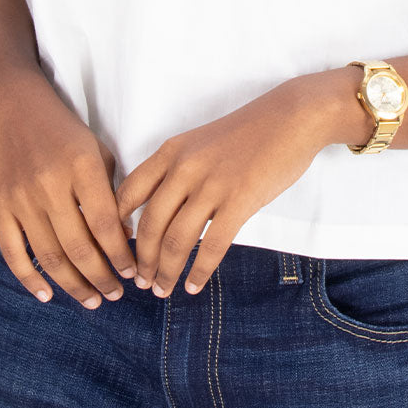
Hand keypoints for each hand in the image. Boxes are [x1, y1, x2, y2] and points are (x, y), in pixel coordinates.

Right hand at [0, 73, 137, 308]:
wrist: (14, 107)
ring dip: (73, 285)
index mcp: (81, 167)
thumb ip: (112, 191)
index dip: (121, 256)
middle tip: (115, 295)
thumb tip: (123, 238)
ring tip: (92, 300)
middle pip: (79, 248)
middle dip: (101, 278)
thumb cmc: (64, 130)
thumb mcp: (97, 150)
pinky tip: (47, 295)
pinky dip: (30, 279)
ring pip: (50, 257)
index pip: (106, 225)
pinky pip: (14, 253)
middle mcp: (50, 185)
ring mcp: (21, 198)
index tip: (132, 273)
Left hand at [113, 74, 332, 298]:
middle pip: (150, 225)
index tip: (118, 248)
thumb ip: (177, 172)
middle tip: (141, 281)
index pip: (128, 194)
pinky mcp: (240, 200)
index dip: (117, 226)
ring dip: (166, 271)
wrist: (290, 117)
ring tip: (162, 289)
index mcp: (171, 152)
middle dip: (141, 260)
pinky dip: (199, 271)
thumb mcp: (199, 142)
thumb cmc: (246, 132)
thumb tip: (161, 213)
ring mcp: (212, 184)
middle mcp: (185, 168)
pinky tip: (194, 286)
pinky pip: (212, 246)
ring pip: (176, 240)